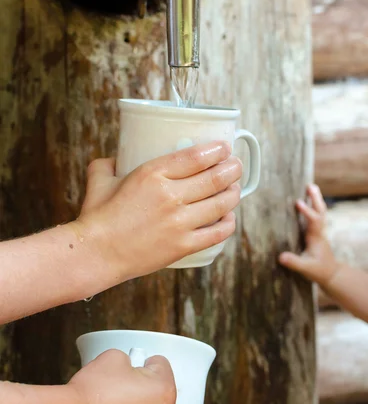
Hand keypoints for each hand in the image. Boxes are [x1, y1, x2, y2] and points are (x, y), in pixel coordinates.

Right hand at [74, 141, 241, 281]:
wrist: (95, 254)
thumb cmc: (97, 218)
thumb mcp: (100, 180)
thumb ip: (109, 163)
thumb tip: (116, 157)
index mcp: (152, 174)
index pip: (196, 156)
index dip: (217, 150)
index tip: (224, 148)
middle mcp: (170, 196)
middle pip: (215, 178)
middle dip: (233, 168)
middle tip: (236, 165)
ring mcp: (179, 222)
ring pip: (221, 204)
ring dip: (234, 193)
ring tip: (236, 188)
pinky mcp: (183, 246)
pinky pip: (217, 233)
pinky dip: (228, 223)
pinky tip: (228, 217)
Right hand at [279, 184, 338, 285]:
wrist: (332, 275)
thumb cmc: (319, 271)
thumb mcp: (306, 269)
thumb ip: (294, 262)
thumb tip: (281, 256)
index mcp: (316, 238)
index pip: (314, 221)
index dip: (307, 211)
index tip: (298, 202)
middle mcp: (319, 232)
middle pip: (320, 212)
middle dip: (315, 199)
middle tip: (310, 186)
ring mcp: (319, 232)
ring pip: (320, 212)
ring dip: (316, 199)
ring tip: (311, 187)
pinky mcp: (317, 234)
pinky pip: (316, 216)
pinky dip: (313, 207)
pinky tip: (309, 201)